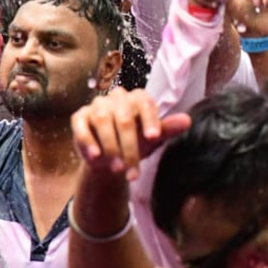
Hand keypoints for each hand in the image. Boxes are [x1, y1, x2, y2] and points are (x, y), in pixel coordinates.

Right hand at [71, 87, 191, 180]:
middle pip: (125, 118)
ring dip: (111, 147)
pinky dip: (89, 141)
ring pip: (103, 122)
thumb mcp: (153, 139)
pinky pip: (82, 127)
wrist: (111, 158)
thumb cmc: (137, 143)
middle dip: (130, 147)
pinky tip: (96, 156)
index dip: (150, 119)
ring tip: (118, 168)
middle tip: (133, 171)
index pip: (145, 103)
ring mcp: (97, 105)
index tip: (153, 137)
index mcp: (138, 98)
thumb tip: (188, 121)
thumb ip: (167, 129)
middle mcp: (117, 97)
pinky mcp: (79, 117)